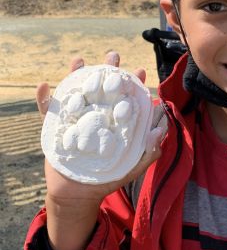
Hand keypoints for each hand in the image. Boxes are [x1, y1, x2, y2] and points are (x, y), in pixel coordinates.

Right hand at [37, 51, 164, 249]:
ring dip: (78, 74)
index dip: (135, 84)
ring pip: (78, 92)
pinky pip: (48, 110)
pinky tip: (45, 86)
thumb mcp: (133, 166)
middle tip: (113, 55)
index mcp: (116, 120)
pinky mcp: (57, 127)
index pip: (128, 98)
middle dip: (109, 70)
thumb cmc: (109, 178)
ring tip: (80, 59)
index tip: (141, 71)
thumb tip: (160, 129)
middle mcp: (98, 114)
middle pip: (105, 88)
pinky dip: (44, 98)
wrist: (80, 193)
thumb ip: (149, 151)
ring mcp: (77, 118)